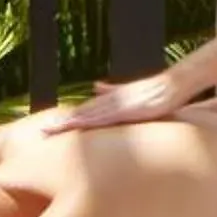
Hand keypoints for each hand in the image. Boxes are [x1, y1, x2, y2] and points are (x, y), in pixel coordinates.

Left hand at [45, 71, 187, 132]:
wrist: (174, 84)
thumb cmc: (157, 91)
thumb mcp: (130, 90)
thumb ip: (112, 89)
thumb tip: (96, 85)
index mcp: (110, 99)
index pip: (84, 111)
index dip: (66, 119)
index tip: (50, 127)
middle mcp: (111, 101)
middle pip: (82, 114)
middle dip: (62, 124)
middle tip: (42, 132)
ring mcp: (119, 105)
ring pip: (89, 116)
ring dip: (70, 123)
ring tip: (52, 131)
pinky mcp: (127, 109)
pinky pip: (106, 117)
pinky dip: (90, 121)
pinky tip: (78, 125)